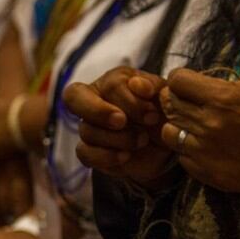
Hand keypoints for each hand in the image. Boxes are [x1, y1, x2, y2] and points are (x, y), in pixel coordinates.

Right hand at [63, 66, 174, 185]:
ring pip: (87, 130)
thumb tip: (137, 83)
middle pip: (74, 97)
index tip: (152, 114)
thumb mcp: (165, 97)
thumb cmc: (163, 112)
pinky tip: (126, 156)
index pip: (109, 85)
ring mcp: (89, 125)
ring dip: (118, 138)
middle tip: (122, 122)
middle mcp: (94, 100)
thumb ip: (153, 87)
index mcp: (113, 81)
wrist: (166, 144)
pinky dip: (105, 156)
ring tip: (142, 141)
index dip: (129, 100)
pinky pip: (84, 153)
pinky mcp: (90, 150)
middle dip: (99, 111)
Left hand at [158, 69, 239, 193]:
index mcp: (222, 98)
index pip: (177, 80)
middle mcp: (208, 124)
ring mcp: (204, 151)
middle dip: (176, 100)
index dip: (180, 79)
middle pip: (169, 105)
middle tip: (188, 102)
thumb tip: (197, 86)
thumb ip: (220, 86)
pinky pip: (182, 156)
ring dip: (178, 126)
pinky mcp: (206, 173)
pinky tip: (205, 146)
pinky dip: (188, 149)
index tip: (188, 84)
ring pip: (168, 132)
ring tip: (193, 127)